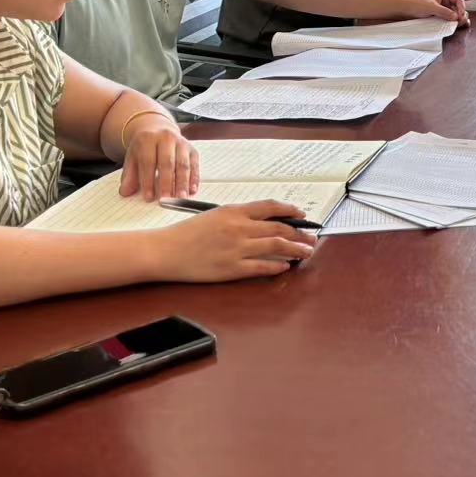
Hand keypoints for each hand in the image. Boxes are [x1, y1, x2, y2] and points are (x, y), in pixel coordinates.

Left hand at [119, 117, 197, 201]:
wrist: (157, 129)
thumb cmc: (144, 147)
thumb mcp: (132, 157)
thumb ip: (129, 176)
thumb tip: (125, 192)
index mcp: (148, 139)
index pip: (148, 162)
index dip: (148, 180)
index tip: (149, 197)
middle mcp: (166, 138)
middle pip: (167, 163)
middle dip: (167, 183)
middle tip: (166, 199)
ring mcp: (181, 143)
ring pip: (183, 164)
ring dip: (183, 183)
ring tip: (180, 198)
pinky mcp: (192, 149)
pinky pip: (195, 165)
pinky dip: (194, 179)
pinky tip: (192, 190)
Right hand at [153, 201, 316, 282]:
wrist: (164, 251)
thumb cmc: (185, 234)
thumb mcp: (214, 215)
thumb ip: (238, 217)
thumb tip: (264, 221)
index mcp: (233, 212)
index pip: (270, 207)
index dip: (290, 210)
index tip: (302, 215)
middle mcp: (238, 228)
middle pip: (279, 228)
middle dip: (300, 233)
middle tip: (311, 237)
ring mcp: (236, 249)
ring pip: (276, 247)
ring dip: (296, 249)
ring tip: (307, 252)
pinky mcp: (232, 268)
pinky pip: (262, 267)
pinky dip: (277, 266)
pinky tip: (285, 266)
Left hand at [408, 0, 467, 23]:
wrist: (406, 8)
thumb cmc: (416, 3)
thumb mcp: (431, 7)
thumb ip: (444, 12)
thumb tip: (456, 17)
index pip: (459, 0)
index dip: (461, 8)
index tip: (460, 16)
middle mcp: (447, 0)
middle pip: (459, 8)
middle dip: (461, 15)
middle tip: (460, 22)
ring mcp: (444, 8)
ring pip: (456, 14)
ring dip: (458, 20)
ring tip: (458, 24)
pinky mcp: (441, 15)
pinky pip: (450, 19)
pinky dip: (453, 23)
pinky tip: (455, 26)